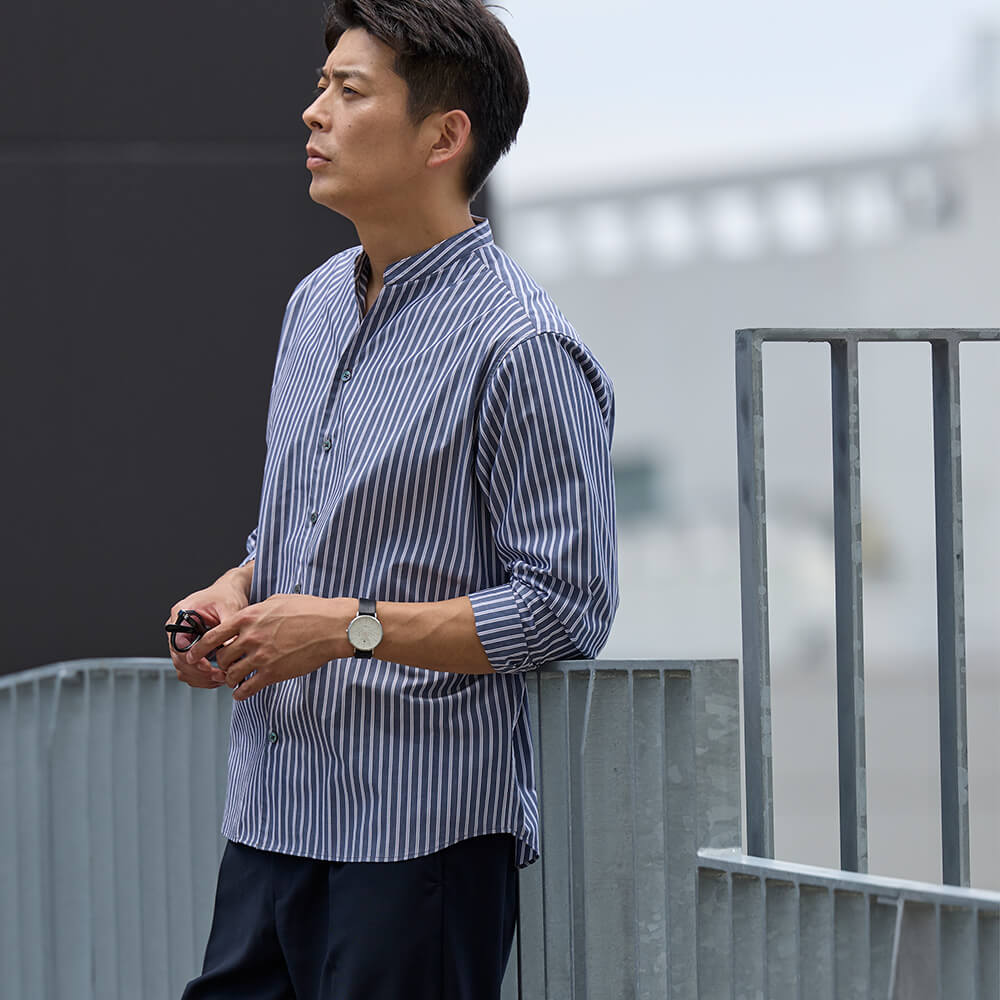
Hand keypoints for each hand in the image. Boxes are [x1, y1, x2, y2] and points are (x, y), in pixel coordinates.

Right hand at [167, 566, 251, 688]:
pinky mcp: (190, 647)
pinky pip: (189, 668)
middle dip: (199, 672)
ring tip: (221, 678)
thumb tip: (232, 649)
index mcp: (181, 614)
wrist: (229, 591)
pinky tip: (217, 677)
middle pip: (178, 659)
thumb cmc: (227, 595)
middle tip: (220, 676)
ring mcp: (182, 638)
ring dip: (200, 677)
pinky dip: (201, 676)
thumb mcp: (231, 608)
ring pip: (182, 667)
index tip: (209, 668)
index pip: (178, 644)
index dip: (192, 659)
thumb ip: (229, 629)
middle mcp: (177, 627)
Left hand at [188, 593, 352, 700]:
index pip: (212, 636)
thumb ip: (257, 611)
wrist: (331, 627)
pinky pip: (247, 688)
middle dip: (221, 664)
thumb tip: (247, 617)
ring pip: (232, 674)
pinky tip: (243, 692)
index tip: (193, 655)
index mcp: (248, 618)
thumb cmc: (309, 610)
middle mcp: (250, 638)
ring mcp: (261, 657)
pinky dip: (241, 693)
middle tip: (225, 666)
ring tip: (235, 680)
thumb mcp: (277, 601)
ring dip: (230, 679)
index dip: (199, 648)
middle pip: (221, 658)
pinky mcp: (273, 673)